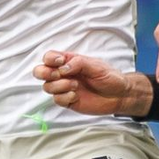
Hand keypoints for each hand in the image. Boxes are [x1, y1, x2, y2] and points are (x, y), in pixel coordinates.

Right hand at [34, 52, 149, 117]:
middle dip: (45, 73)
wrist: (119, 95)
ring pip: (47, 87)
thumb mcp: (95, 65)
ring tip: (75, 86)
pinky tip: (76, 96)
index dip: (49, 59)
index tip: (61, 61)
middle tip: (59, 75)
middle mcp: (63, 74)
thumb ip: (78, 63)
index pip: (49, 57)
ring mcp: (64, 88)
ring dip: (59, 86)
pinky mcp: (67, 101)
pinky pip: (57, 100)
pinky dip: (65, 97)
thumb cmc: (108, 76)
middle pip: (40, 72)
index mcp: (68, 62)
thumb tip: (62, 67)